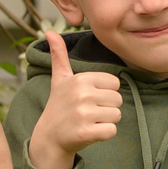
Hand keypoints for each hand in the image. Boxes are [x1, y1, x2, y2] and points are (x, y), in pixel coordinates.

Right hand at [25, 31, 122, 168]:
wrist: (49, 137)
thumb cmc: (59, 106)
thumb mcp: (59, 79)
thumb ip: (59, 56)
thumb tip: (49, 31)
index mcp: (80, 79)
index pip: (115, 83)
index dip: (105, 93)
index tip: (88, 99)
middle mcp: (82, 94)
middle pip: (118, 100)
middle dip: (106, 108)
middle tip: (88, 113)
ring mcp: (83, 114)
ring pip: (117, 115)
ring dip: (105, 121)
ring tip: (88, 122)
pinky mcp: (86, 132)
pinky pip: (112, 131)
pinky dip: (104, 134)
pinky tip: (89, 133)